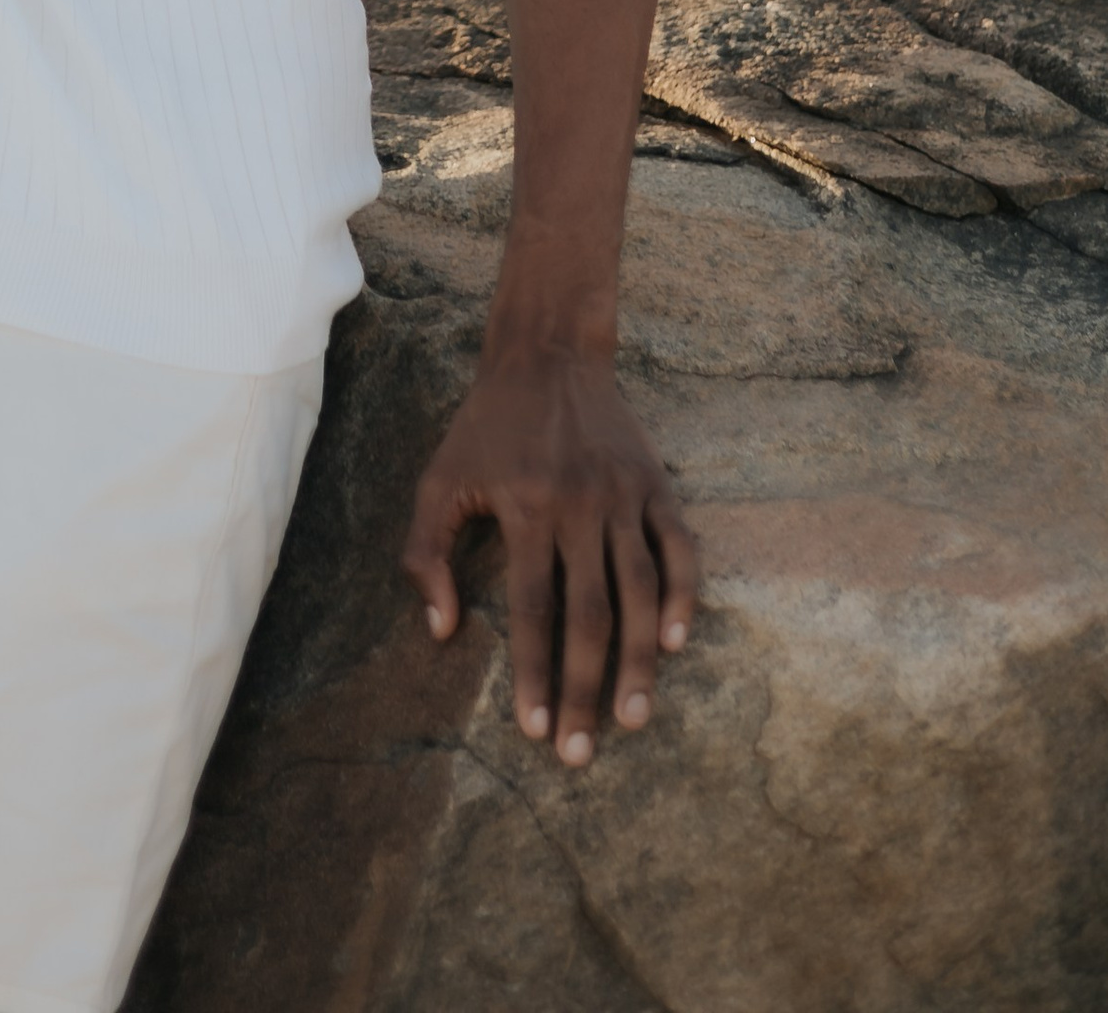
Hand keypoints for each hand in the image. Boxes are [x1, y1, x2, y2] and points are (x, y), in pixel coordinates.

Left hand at [401, 349, 697, 763]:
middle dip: (583, 690)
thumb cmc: (484, 425)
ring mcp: (622, 495)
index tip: (533, 730)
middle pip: (588, 615)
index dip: (534, 673)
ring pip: (638, 592)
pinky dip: (681, 596)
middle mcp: (578, 505)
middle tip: (580, 753)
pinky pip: (678, 549)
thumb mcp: (438, 478)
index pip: (533, 609)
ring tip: (634, 718)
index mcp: (524, 507)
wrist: (547, 353)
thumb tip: (441, 630)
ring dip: (640, 661)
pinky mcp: (655, 484)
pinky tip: (675, 643)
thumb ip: (425, 551)